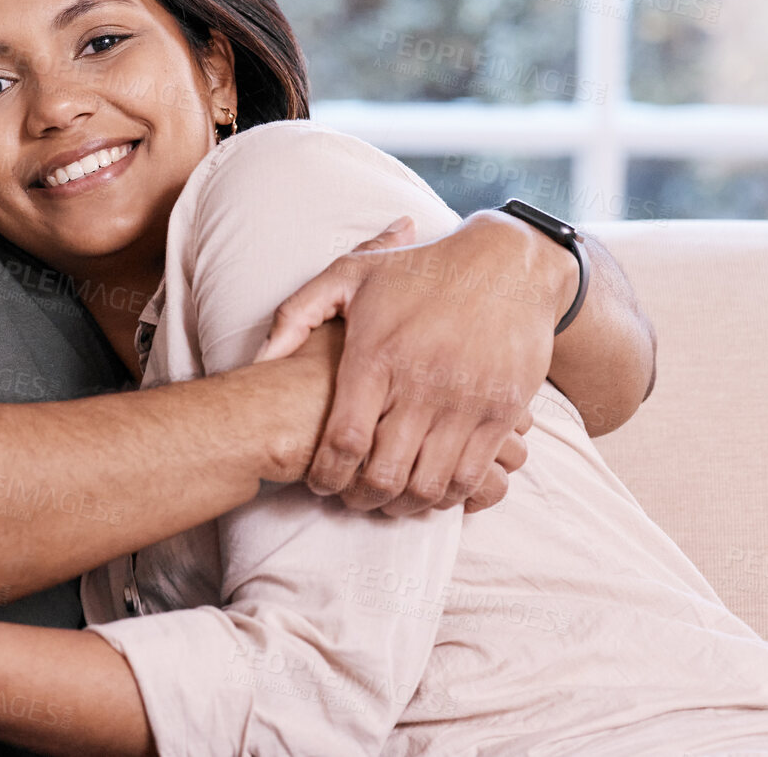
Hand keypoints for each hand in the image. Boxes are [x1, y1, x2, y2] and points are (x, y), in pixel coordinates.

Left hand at [255, 213, 563, 516]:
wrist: (507, 263)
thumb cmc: (419, 271)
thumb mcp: (349, 275)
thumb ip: (297, 314)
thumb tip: (260, 361)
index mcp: (378, 355)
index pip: (344, 440)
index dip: (326, 475)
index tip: (319, 483)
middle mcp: (422, 383)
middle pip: (385, 474)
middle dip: (361, 499)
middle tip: (351, 498)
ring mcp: (466, 401)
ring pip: (429, 485)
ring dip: (404, 505)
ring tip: (389, 499)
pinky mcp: (503, 412)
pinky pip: (472, 476)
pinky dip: (447, 495)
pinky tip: (431, 487)